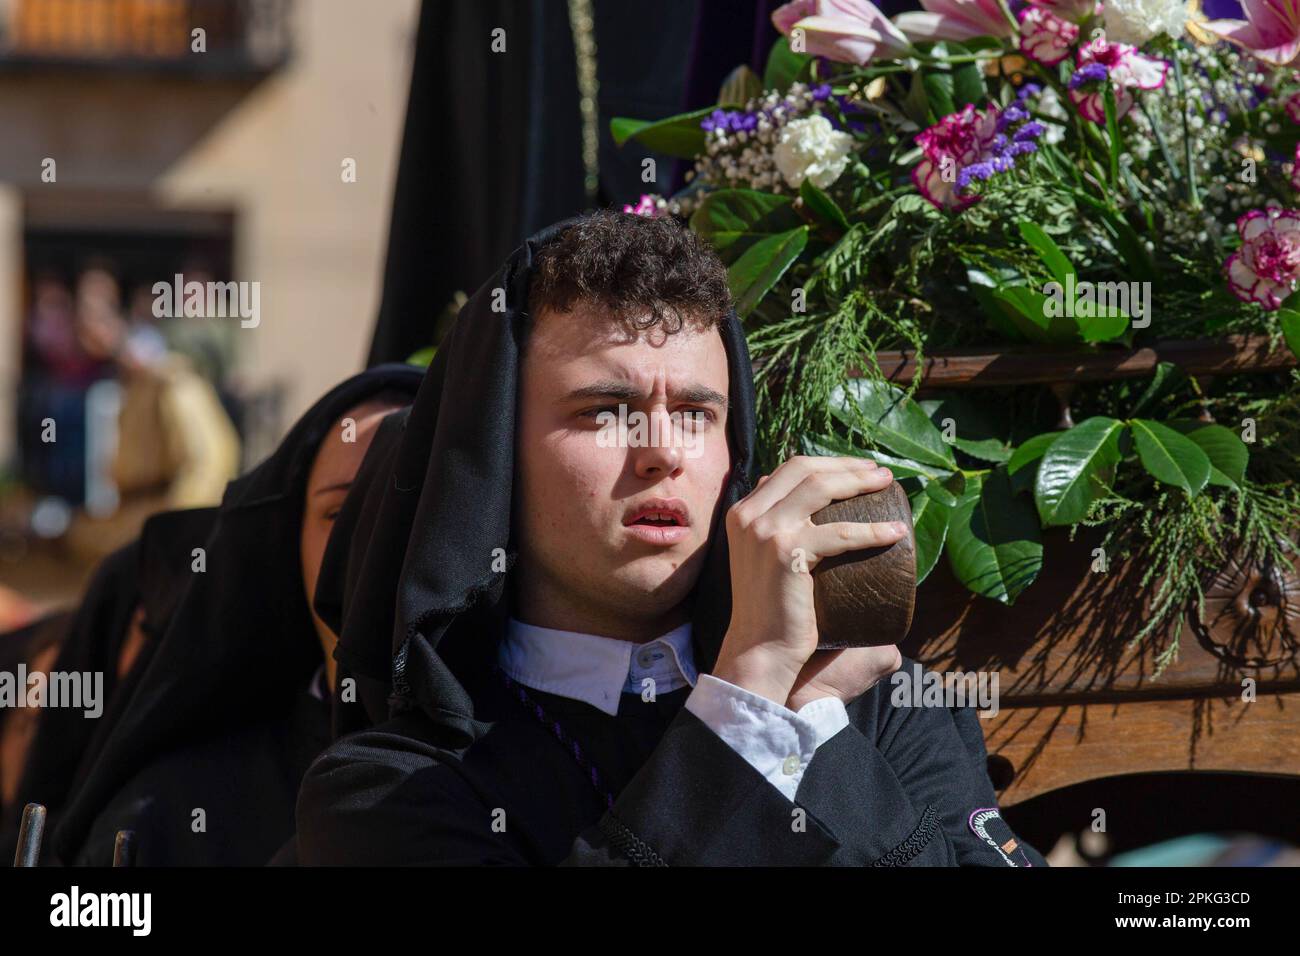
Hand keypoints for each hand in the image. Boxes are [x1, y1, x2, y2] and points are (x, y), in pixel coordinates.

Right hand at [711, 455, 906, 706]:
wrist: (759, 648)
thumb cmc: (771, 607)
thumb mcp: (762, 556)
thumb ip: (776, 524)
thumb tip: (806, 501)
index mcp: (743, 511)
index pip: (790, 469)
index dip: (830, 463)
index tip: (860, 468)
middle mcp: (749, 515)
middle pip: (805, 469)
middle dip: (848, 466)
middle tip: (881, 474)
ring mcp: (765, 531)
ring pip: (820, 488)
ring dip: (860, 482)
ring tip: (888, 487)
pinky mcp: (787, 553)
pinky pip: (840, 533)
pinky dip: (872, 531)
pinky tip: (895, 534)